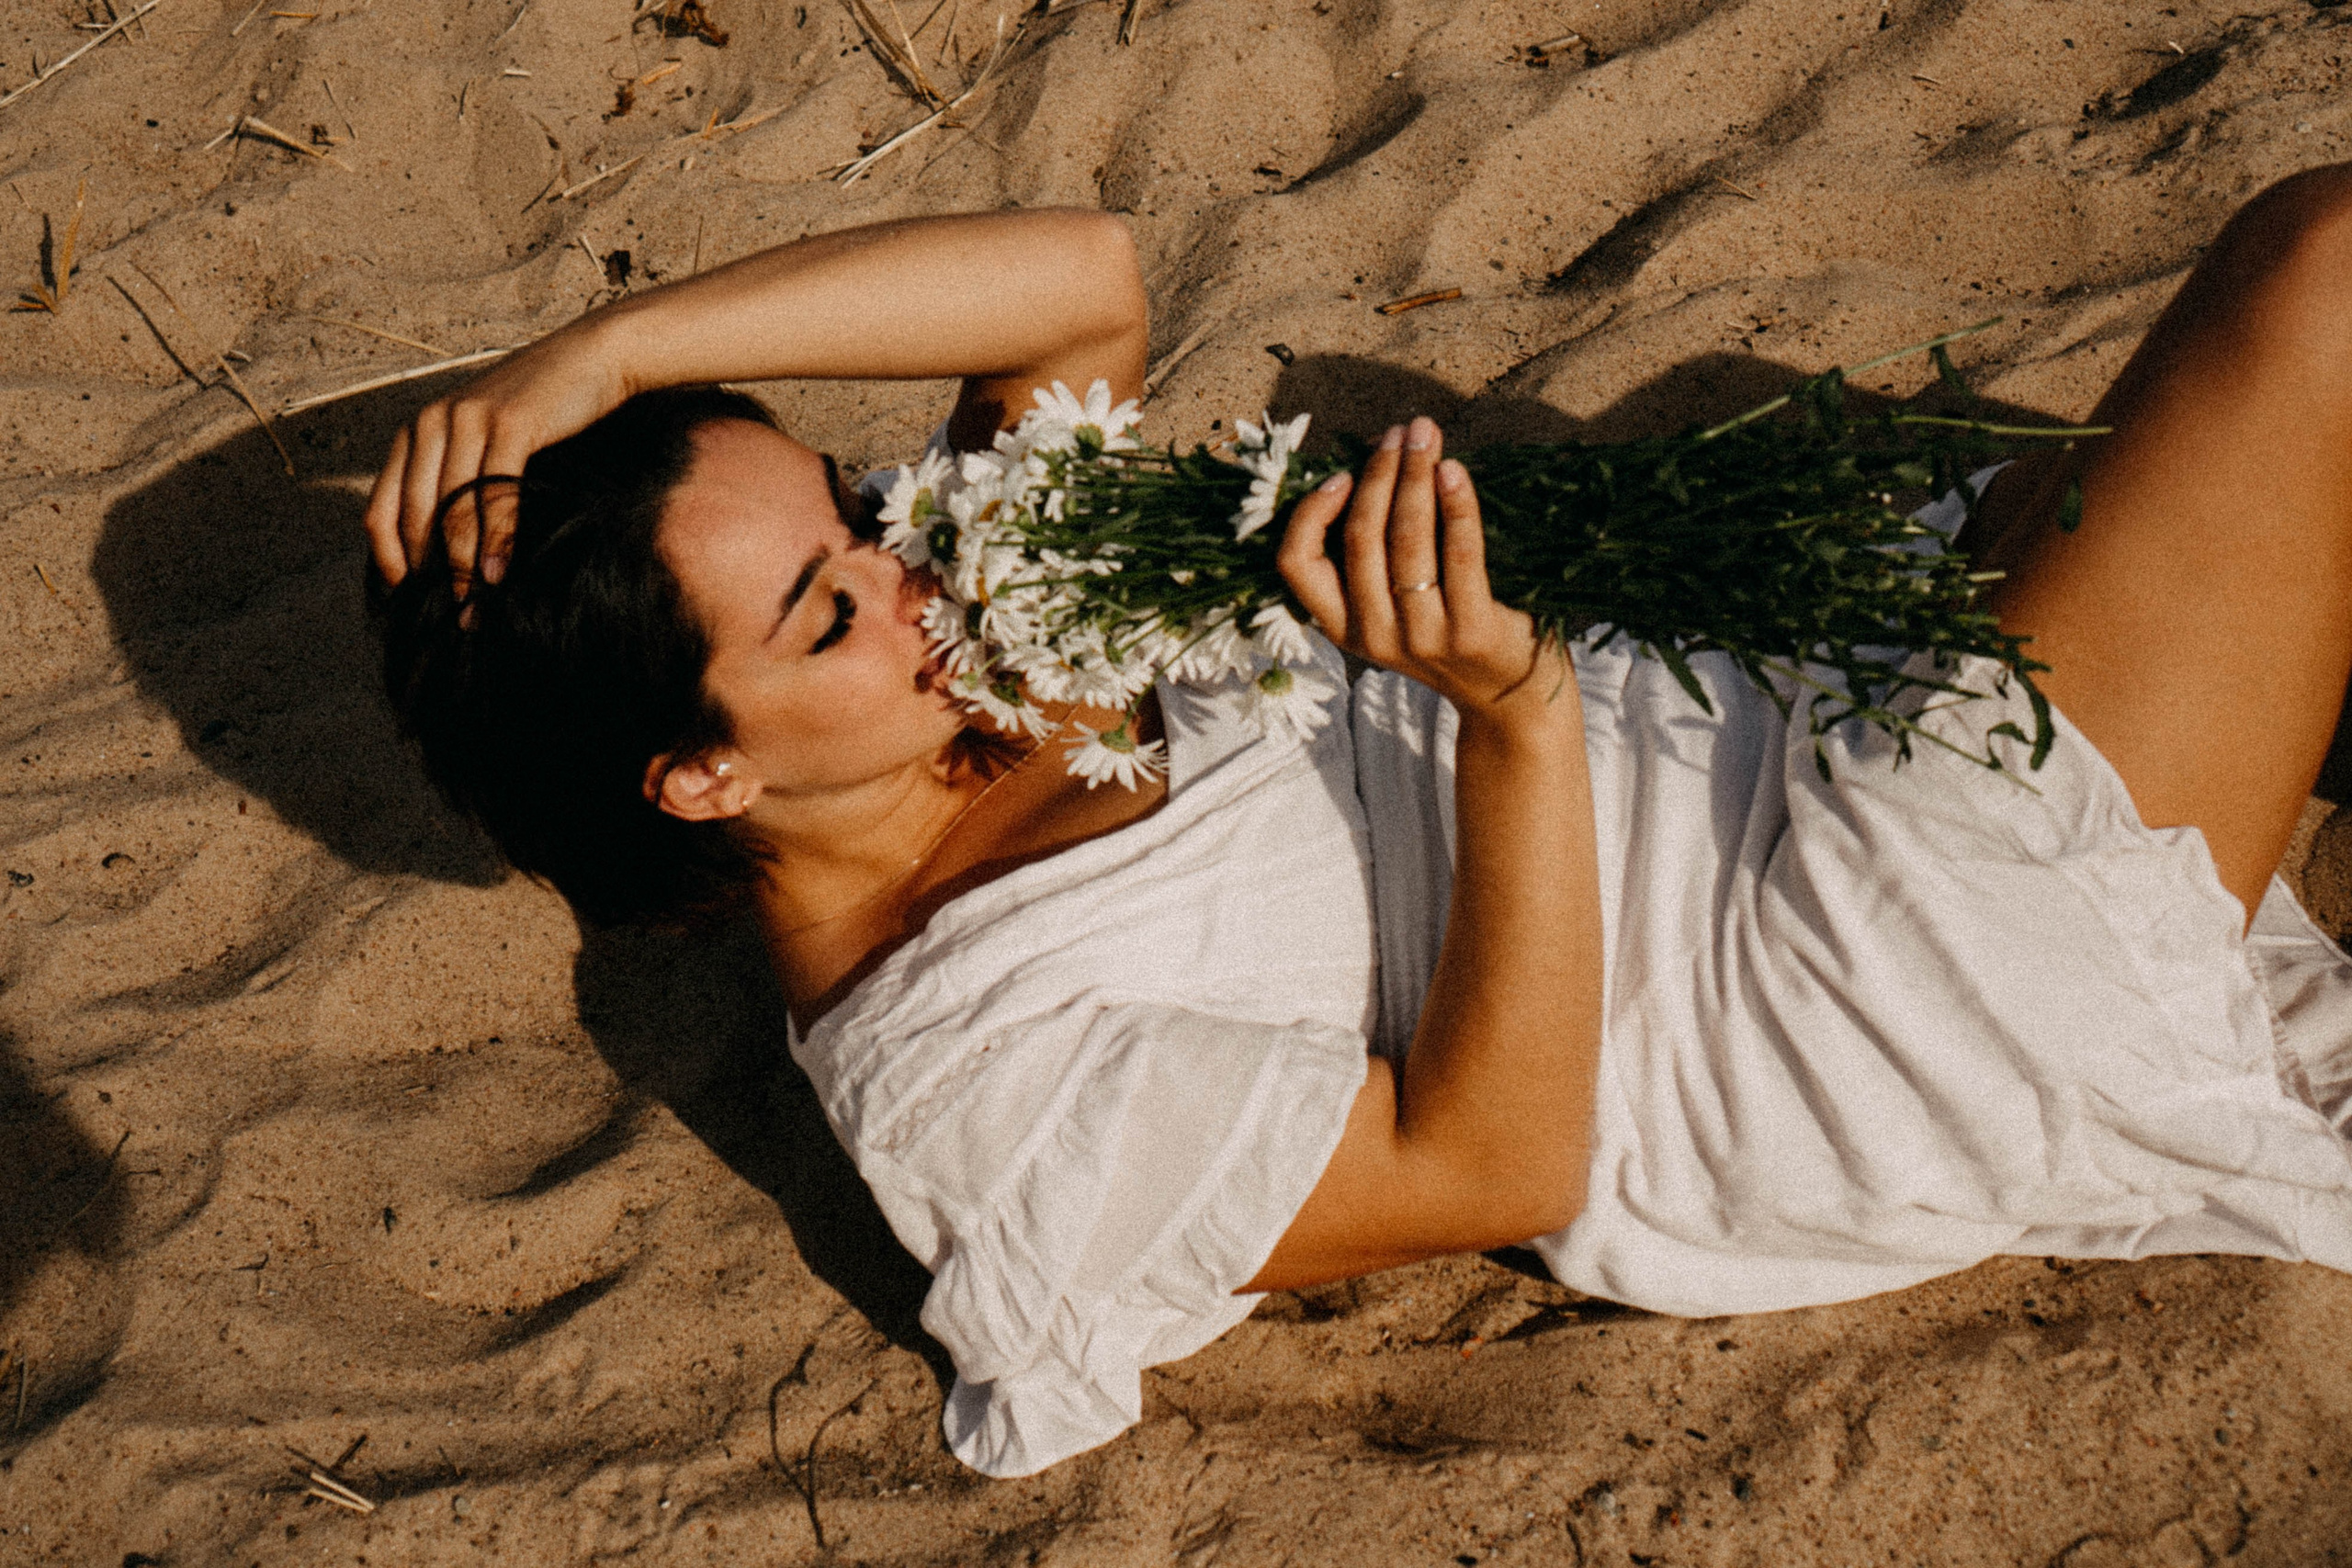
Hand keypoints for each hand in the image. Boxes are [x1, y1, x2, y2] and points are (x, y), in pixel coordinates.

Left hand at [362, 320, 633, 594]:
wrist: (590, 359)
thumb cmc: (541, 411)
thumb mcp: (485, 442)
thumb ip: (458, 481)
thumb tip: (451, 552)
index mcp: (416, 432)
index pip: (381, 509)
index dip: (390, 560)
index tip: (410, 598)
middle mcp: (432, 423)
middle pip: (416, 515)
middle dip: (433, 573)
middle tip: (453, 614)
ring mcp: (469, 420)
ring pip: (455, 509)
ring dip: (465, 566)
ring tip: (477, 605)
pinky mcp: (509, 423)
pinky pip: (495, 493)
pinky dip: (497, 539)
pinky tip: (501, 572)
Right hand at [1277, 415, 1566, 722]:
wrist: (1510, 700)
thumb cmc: (1449, 634)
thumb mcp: (1395, 609)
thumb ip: (1377, 551)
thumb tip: (1381, 458)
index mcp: (1344, 627)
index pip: (1297, 565)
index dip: (1310, 513)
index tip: (1341, 475)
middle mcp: (1375, 636)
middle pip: (1361, 538)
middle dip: (1379, 472)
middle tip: (1402, 432)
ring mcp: (1423, 638)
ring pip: (1406, 541)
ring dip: (1415, 477)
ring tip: (1428, 436)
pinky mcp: (1472, 633)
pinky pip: (1460, 555)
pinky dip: (1456, 506)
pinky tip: (1455, 472)